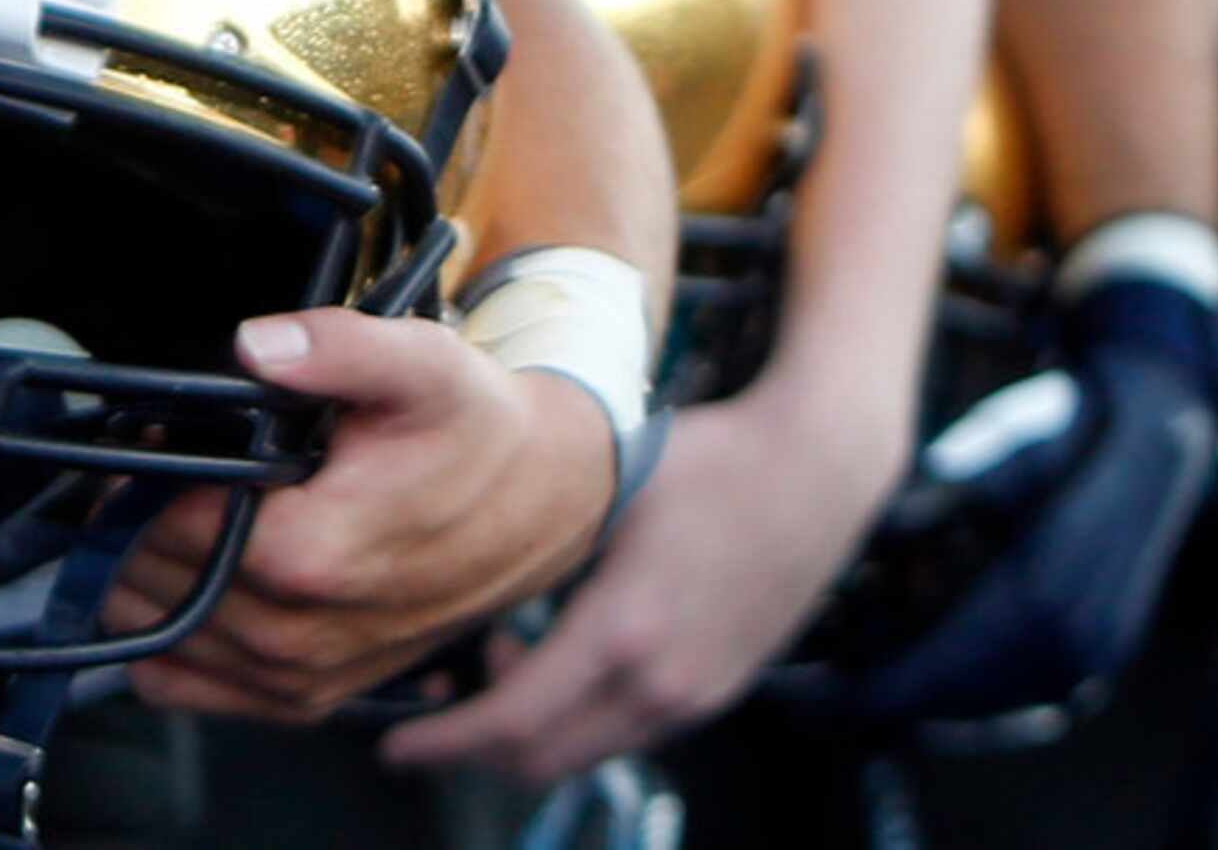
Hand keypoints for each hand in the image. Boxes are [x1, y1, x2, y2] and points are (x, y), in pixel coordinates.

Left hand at [109, 309, 614, 723]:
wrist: (542, 502)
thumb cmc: (476, 433)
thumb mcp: (421, 363)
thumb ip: (336, 346)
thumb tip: (256, 344)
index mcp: (307, 554)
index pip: (156, 524)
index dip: (146, 474)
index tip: (171, 436)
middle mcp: (293, 635)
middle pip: (145, 582)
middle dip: (141, 522)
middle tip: (182, 470)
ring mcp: (297, 678)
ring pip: (155, 637)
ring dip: (149, 578)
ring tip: (194, 516)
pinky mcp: (304, 699)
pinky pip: (187, 687)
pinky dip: (172, 640)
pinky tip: (199, 581)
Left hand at [379, 386, 906, 783]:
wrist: (821, 465)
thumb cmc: (716, 458)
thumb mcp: (608, 489)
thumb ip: (543, 547)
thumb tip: (466, 570)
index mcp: (622, 633)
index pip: (510, 724)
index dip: (442, 745)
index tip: (396, 745)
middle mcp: (661, 683)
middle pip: (542, 760)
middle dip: (479, 746)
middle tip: (442, 705)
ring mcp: (697, 694)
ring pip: (588, 749)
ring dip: (537, 729)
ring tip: (513, 658)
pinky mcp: (721, 687)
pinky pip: (631, 731)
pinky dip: (585, 716)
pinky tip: (575, 653)